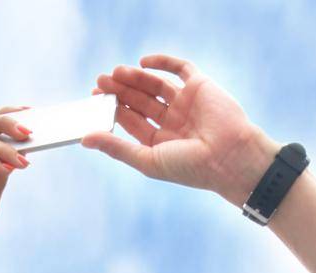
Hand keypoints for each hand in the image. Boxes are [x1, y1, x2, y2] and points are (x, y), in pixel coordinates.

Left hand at [83, 55, 277, 205]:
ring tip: (116, 73)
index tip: (95, 99)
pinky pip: (179, 69)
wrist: (230, 157)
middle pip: (140, 100)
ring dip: (135, 77)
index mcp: (161, 141)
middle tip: (100, 81)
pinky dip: (161, 62)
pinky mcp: (200, 87)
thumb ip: (116, 148)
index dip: (113, 109)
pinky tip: (142, 63)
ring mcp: (186, 103)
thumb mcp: (147, 159)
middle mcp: (173, 121)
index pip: (132, 121)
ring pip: (155, 84)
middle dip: (120, 90)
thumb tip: (85, 139)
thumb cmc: (190, 167)